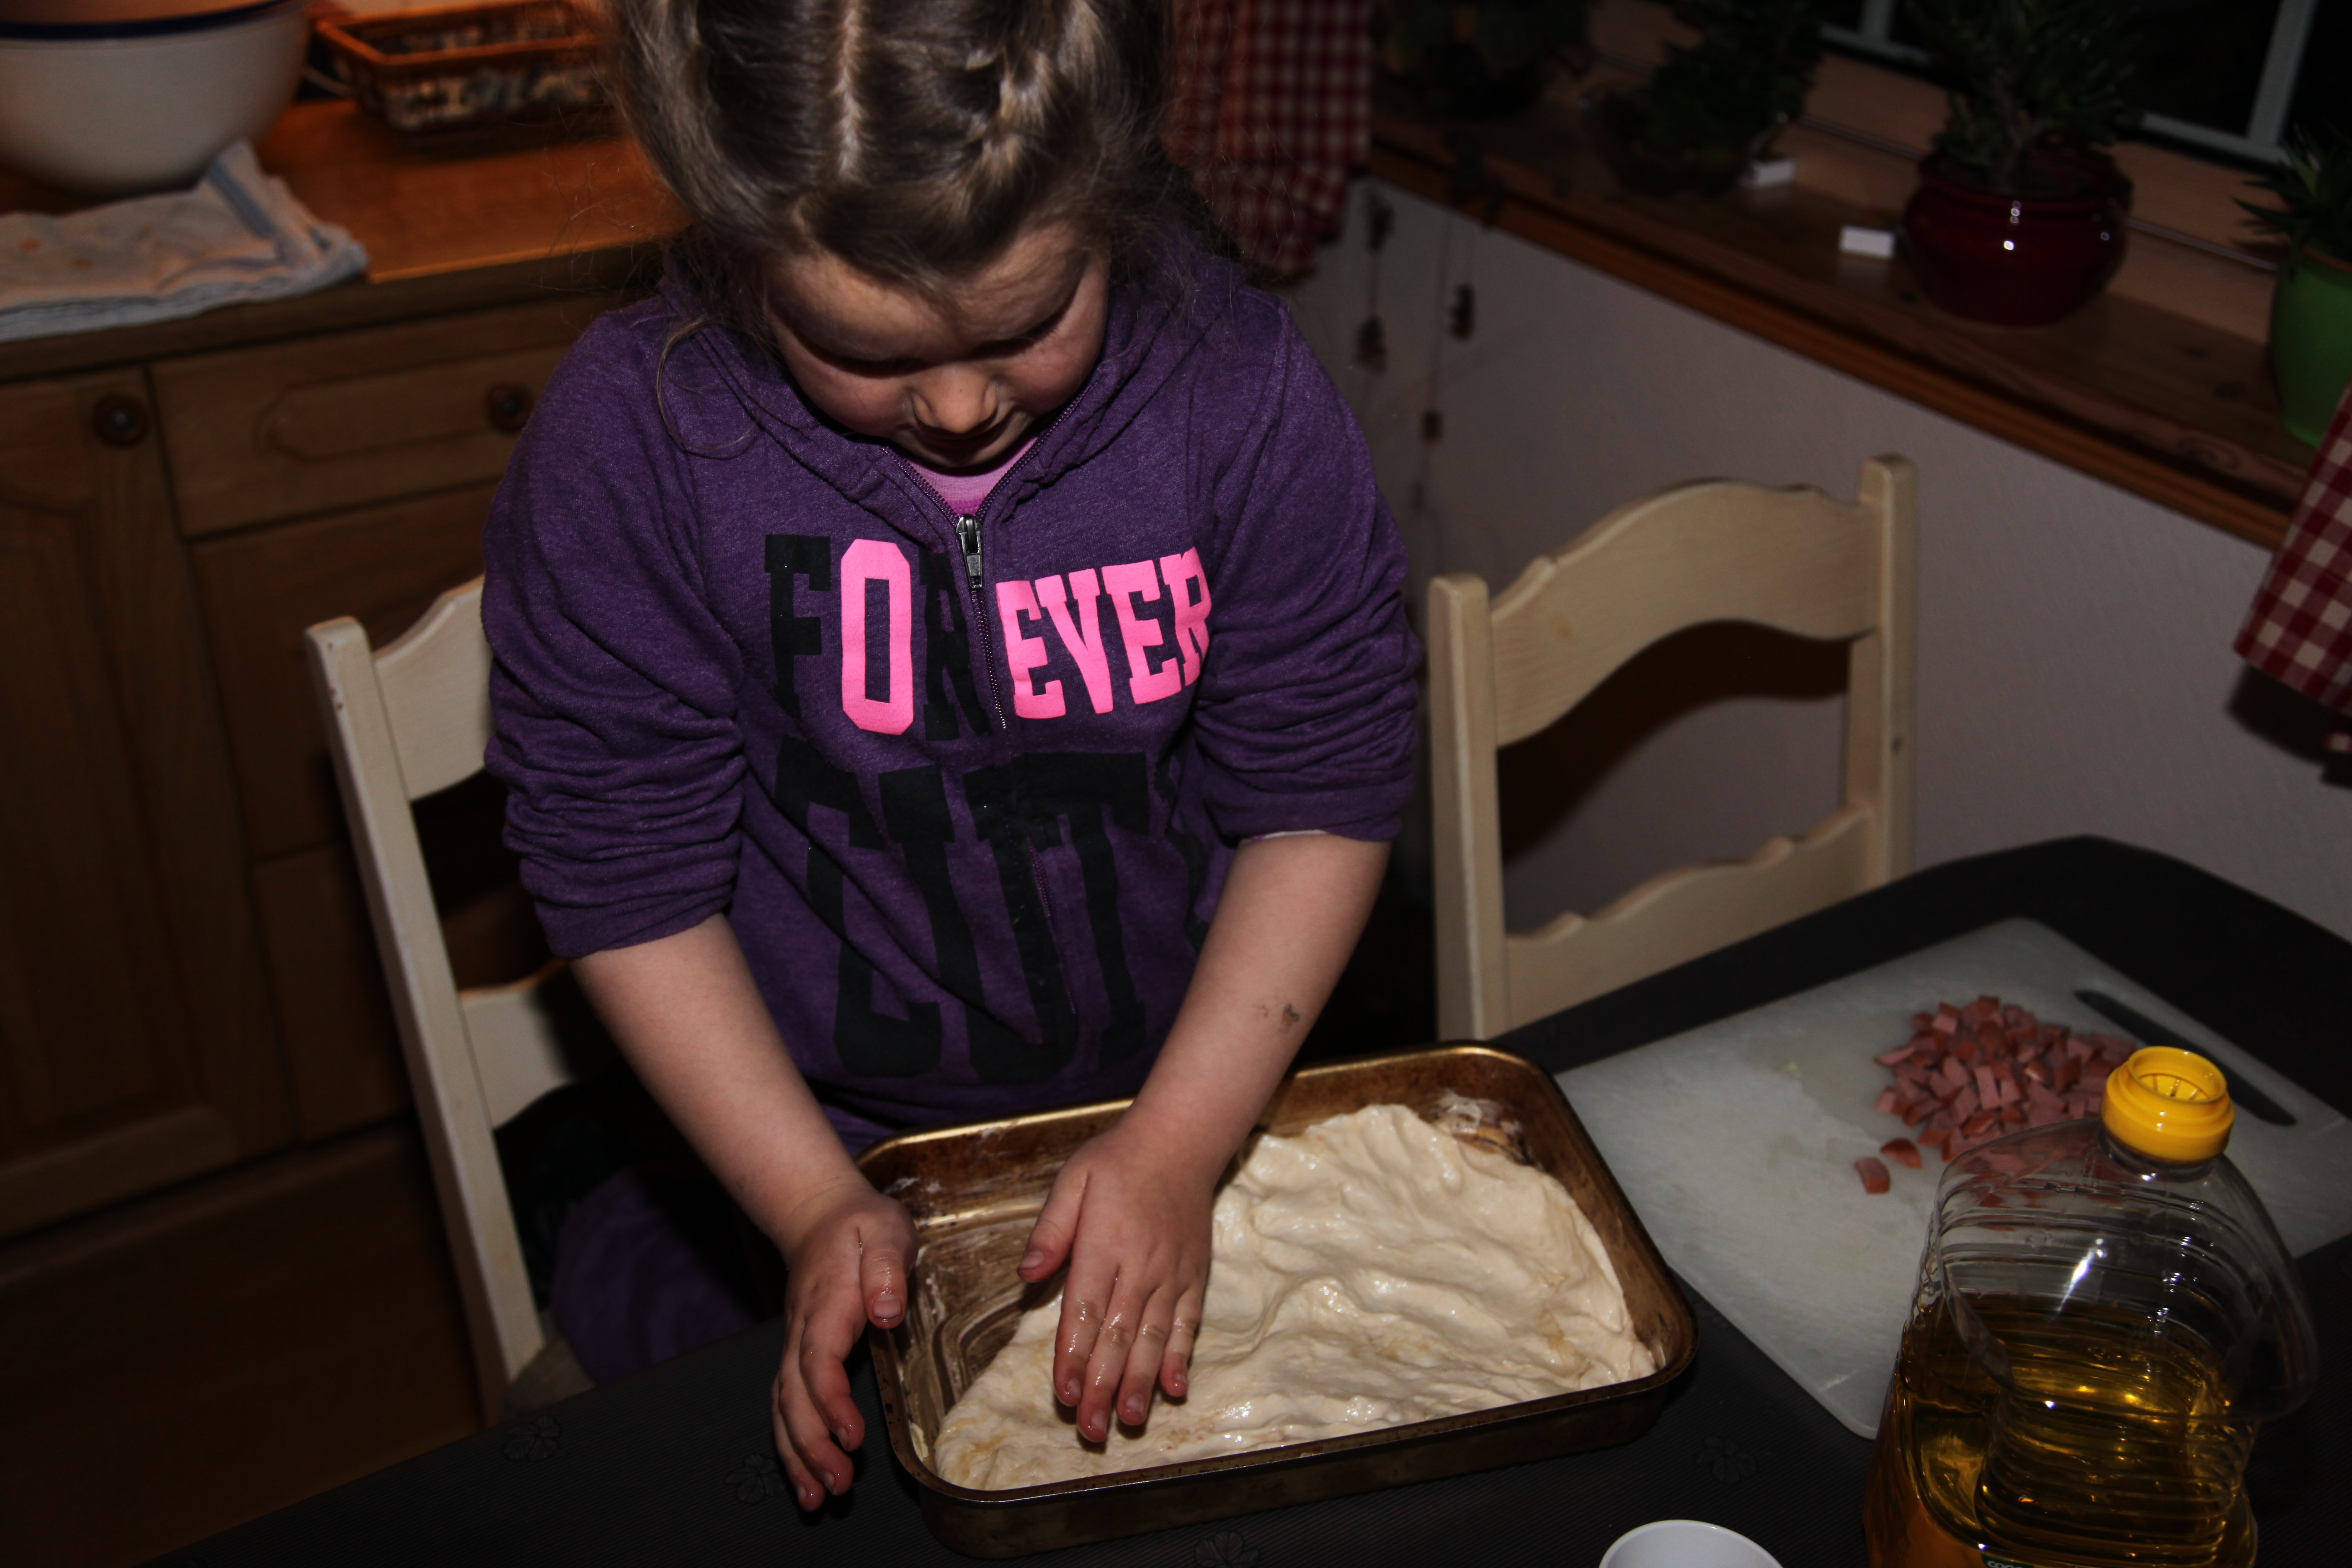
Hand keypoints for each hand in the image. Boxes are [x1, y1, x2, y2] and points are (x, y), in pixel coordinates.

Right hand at [768, 1174, 915, 1509]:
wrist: (818, 1214)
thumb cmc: (859, 1224)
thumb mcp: (884, 1230)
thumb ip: (886, 1267)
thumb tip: (885, 1311)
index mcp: (826, 1305)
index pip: (818, 1360)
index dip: (830, 1401)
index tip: (851, 1435)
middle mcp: (802, 1333)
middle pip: (794, 1397)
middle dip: (812, 1446)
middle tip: (837, 1485)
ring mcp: (795, 1346)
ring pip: (783, 1408)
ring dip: (797, 1455)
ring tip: (817, 1498)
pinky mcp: (798, 1356)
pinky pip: (786, 1405)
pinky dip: (792, 1444)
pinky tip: (806, 1475)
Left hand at [1017, 1119, 1217, 1443]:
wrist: (1181, 1141)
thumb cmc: (1118, 1161)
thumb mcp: (1073, 1181)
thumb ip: (1050, 1230)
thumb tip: (1025, 1275)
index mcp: (1104, 1244)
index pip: (1084, 1311)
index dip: (1073, 1356)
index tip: (1063, 1393)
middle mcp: (1140, 1266)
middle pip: (1118, 1336)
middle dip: (1102, 1386)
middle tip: (1090, 1429)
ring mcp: (1171, 1274)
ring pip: (1154, 1338)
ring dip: (1141, 1382)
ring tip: (1130, 1421)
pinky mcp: (1194, 1275)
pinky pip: (1189, 1323)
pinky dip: (1182, 1357)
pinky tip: (1176, 1389)